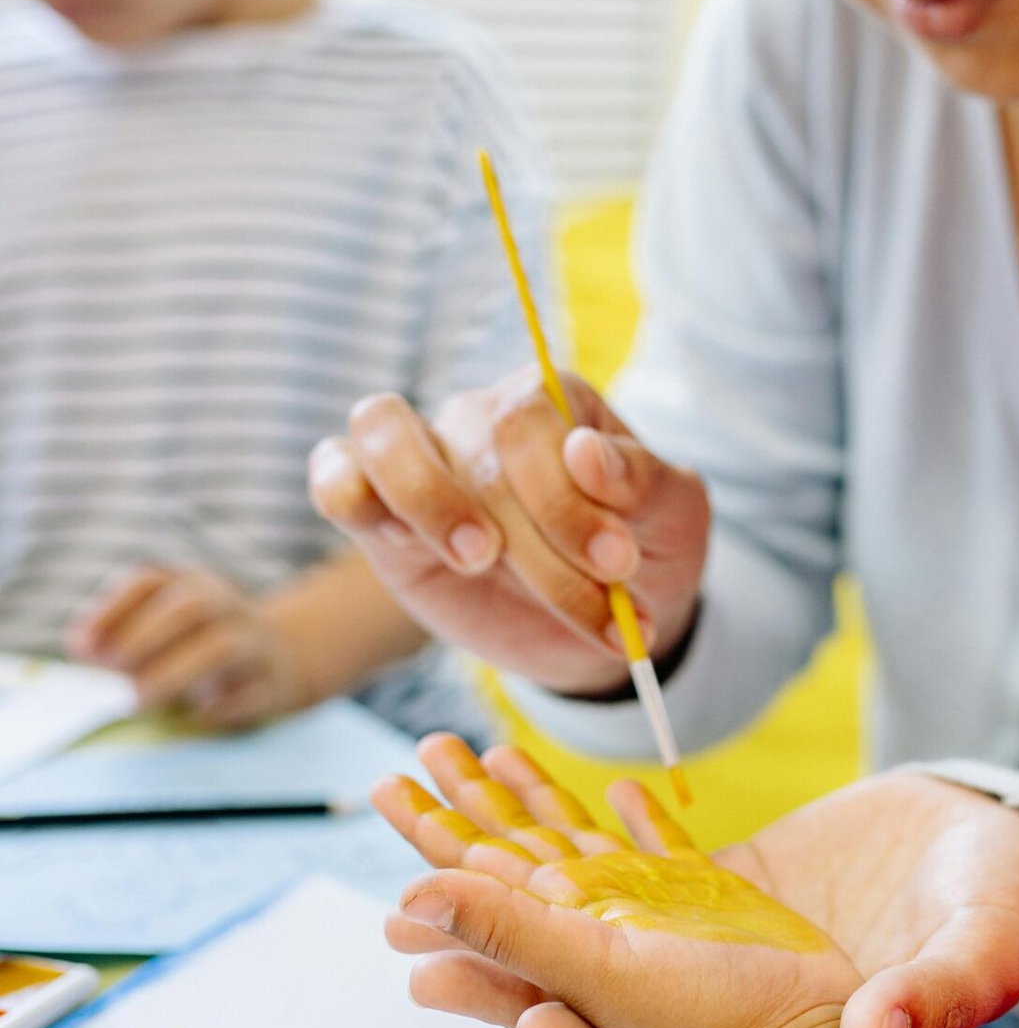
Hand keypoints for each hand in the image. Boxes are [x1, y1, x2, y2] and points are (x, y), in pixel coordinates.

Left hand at [68, 566, 306, 728]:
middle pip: (191, 605)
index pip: (150, 581)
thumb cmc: (206, 644)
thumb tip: (82, 648)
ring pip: (223, 647)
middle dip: (144, 636)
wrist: (290, 656)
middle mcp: (228, 606)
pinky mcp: (276, 683)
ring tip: (139, 699)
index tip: (79, 646)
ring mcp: (257, 643)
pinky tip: (196, 717)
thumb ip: (123, 633)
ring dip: (176, 673)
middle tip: (109, 670)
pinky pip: (252, 693)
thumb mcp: (168, 627)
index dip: (112, 610)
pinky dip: (222, 707)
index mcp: (194, 584)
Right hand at [308, 369, 710, 694]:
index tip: (617, 565)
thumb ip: (643, 480)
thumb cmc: (642, 555)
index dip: (568, 497)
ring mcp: (424, 458)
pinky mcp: (380, 514)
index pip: (532, 420)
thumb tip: (587, 454)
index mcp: (553, 401)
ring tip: (481, 559)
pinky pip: (335, 474)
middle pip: (475, 446)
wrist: (601, 626)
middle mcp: (481, 416)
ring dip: (429, 500)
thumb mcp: (675, 518)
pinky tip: (397, 540)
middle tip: (589, 599)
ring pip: (384, 432)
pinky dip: (347, 492)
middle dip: (535, 536)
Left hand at [382, 742, 1018, 1027]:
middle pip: (584, 981)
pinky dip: (566, 814)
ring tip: (427, 801)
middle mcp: (721, 1006)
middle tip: (393, 918)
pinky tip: (515, 770)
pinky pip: (620, 855)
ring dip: (503, 855)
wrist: (1016, 861)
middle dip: (487, 947)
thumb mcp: (980, 955)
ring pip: (583, 906)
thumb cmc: (1005, 923)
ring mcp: (709, 941)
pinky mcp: (718, 886)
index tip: (500, 1003)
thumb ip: (937, 996)